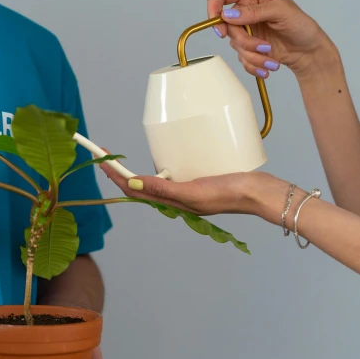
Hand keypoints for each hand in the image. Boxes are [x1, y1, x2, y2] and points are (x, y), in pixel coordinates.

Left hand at [101, 160, 289, 223]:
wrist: (259, 193)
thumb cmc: (230, 193)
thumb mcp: (193, 191)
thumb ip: (163, 189)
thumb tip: (132, 184)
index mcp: (172, 202)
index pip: (135, 189)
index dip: (115, 175)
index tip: (100, 159)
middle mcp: (176, 198)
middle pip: (139, 185)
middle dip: (118, 172)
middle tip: (103, 156)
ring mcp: (186, 190)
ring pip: (152, 182)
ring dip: (134, 172)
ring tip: (121, 161)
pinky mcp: (197, 181)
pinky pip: (170, 175)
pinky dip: (157, 168)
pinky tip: (160, 159)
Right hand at [206, 0, 333, 79]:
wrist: (308, 51)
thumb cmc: (301, 25)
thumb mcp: (281, 11)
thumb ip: (254, 11)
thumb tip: (228, 14)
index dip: (213, 9)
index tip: (220, 29)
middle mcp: (245, 11)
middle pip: (226, 27)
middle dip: (244, 41)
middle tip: (263, 47)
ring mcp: (245, 30)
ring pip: (234, 45)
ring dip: (253, 55)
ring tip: (271, 58)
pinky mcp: (248, 47)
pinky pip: (241, 58)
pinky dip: (254, 65)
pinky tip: (269, 64)